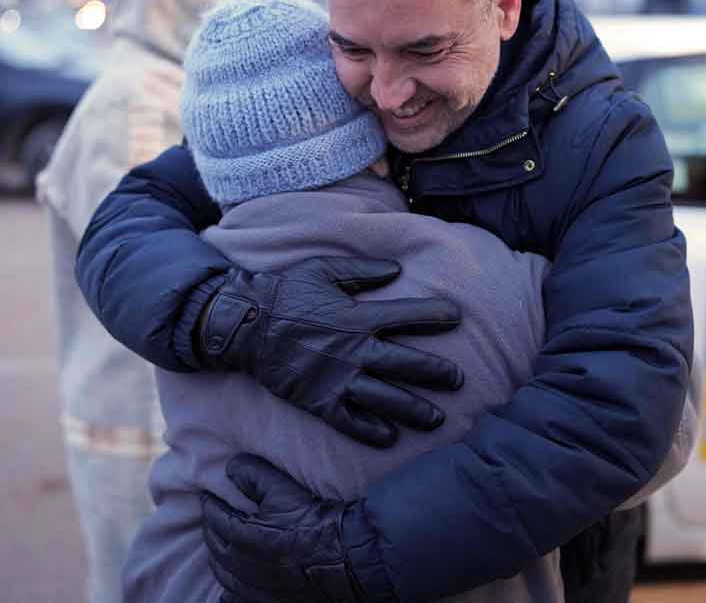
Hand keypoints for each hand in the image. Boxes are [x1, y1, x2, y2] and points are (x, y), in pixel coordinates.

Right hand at [198, 256, 462, 446]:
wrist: (244, 325)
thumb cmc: (286, 292)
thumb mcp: (323, 269)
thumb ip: (362, 270)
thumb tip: (397, 269)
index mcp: (356, 317)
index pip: (405, 314)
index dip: (433, 315)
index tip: (457, 317)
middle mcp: (353, 350)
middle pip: (404, 364)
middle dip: (436, 372)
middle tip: (459, 380)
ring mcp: (337, 379)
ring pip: (385, 398)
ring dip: (414, 409)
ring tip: (438, 419)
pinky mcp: (318, 401)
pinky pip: (349, 421)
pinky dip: (371, 432)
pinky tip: (391, 438)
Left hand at [204, 454, 371, 602]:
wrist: (346, 555)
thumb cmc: (314, 520)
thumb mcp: (283, 488)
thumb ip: (253, 474)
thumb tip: (230, 467)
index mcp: (240, 537)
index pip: (215, 518)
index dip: (211, 504)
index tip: (208, 495)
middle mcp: (241, 566)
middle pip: (215, 547)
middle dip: (212, 529)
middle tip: (213, 517)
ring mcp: (254, 588)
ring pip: (223, 575)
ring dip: (218, 558)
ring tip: (221, 546)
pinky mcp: (269, 601)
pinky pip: (236, 599)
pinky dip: (229, 592)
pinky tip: (230, 587)